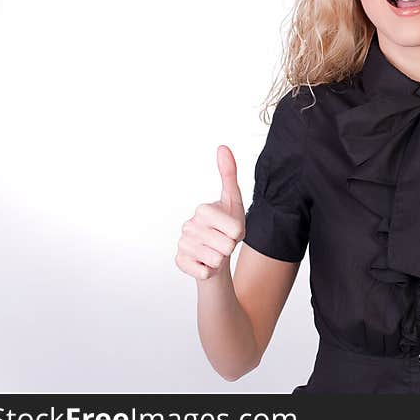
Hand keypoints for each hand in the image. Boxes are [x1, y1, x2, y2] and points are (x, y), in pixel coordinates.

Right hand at [175, 145, 245, 280]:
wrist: (217, 253)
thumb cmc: (227, 226)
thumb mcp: (234, 201)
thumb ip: (229, 174)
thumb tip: (222, 147)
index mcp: (203, 210)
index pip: (235, 229)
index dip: (239, 233)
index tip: (232, 230)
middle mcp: (188, 225)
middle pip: (226, 245)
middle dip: (230, 247)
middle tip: (224, 242)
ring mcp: (182, 244)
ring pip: (216, 260)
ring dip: (220, 259)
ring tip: (215, 251)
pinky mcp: (180, 262)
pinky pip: (203, 272)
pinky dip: (208, 271)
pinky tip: (204, 263)